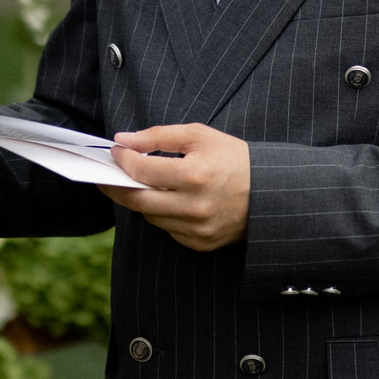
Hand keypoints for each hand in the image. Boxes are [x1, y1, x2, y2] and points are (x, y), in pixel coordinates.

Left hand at [104, 123, 251, 251]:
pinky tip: (169, 201)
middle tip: (107, 176)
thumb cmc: (235, 158)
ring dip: (141, 200)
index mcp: (195, 174)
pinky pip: (168, 229)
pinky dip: (163, 214)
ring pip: (151, 216)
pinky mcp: (201, 243)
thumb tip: (123, 141)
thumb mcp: (201, 136)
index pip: (143, 170)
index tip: (115, 151)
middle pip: (137, 200)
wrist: (271, 192)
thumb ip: (159, 136)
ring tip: (141, 185)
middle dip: (116, 186)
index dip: (123, 160)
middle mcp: (195, 206)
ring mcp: (197, 228)